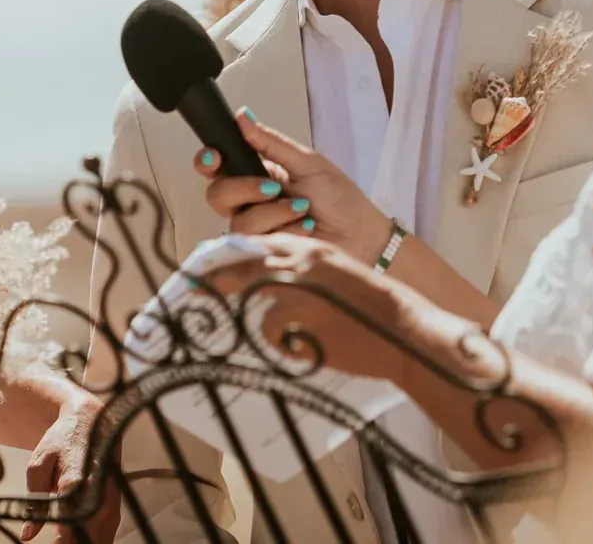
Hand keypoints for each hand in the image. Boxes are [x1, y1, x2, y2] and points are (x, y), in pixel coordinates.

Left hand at [22, 387, 117, 543]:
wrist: (90, 419)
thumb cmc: (61, 441)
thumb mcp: (38, 465)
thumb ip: (35, 502)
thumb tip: (28, 534)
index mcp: (75, 477)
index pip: (71, 515)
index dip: (65, 537)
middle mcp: (98, 487)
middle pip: (91, 530)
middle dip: (75, 543)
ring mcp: (110, 494)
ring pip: (104, 533)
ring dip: (87, 542)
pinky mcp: (116, 499)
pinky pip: (109, 528)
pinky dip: (97, 538)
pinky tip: (83, 540)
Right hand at [193, 110, 393, 262]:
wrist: (362, 235)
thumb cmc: (339, 197)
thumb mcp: (307, 163)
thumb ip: (271, 143)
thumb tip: (242, 115)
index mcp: (257, 173)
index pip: (218, 167)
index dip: (208, 162)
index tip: (215, 159)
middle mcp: (250, 202)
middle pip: (218, 194)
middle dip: (245, 188)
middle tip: (275, 188)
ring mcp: (255, 230)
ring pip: (238, 220)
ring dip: (275, 213)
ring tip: (304, 211)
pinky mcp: (263, 253)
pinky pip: (255, 241)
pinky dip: (285, 230)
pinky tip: (305, 229)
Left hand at [205, 232, 414, 383]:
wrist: (400, 329)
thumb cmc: (372, 307)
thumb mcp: (335, 274)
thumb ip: (303, 271)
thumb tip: (266, 285)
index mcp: (308, 248)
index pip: (256, 244)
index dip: (228, 256)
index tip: (206, 265)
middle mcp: (296, 262)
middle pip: (241, 266)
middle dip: (215, 280)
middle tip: (191, 289)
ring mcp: (292, 290)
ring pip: (250, 298)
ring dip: (243, 313)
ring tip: (225, 323)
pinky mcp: (292, 319)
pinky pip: (269, 332)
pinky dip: (276, 342)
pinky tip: (295, 348)